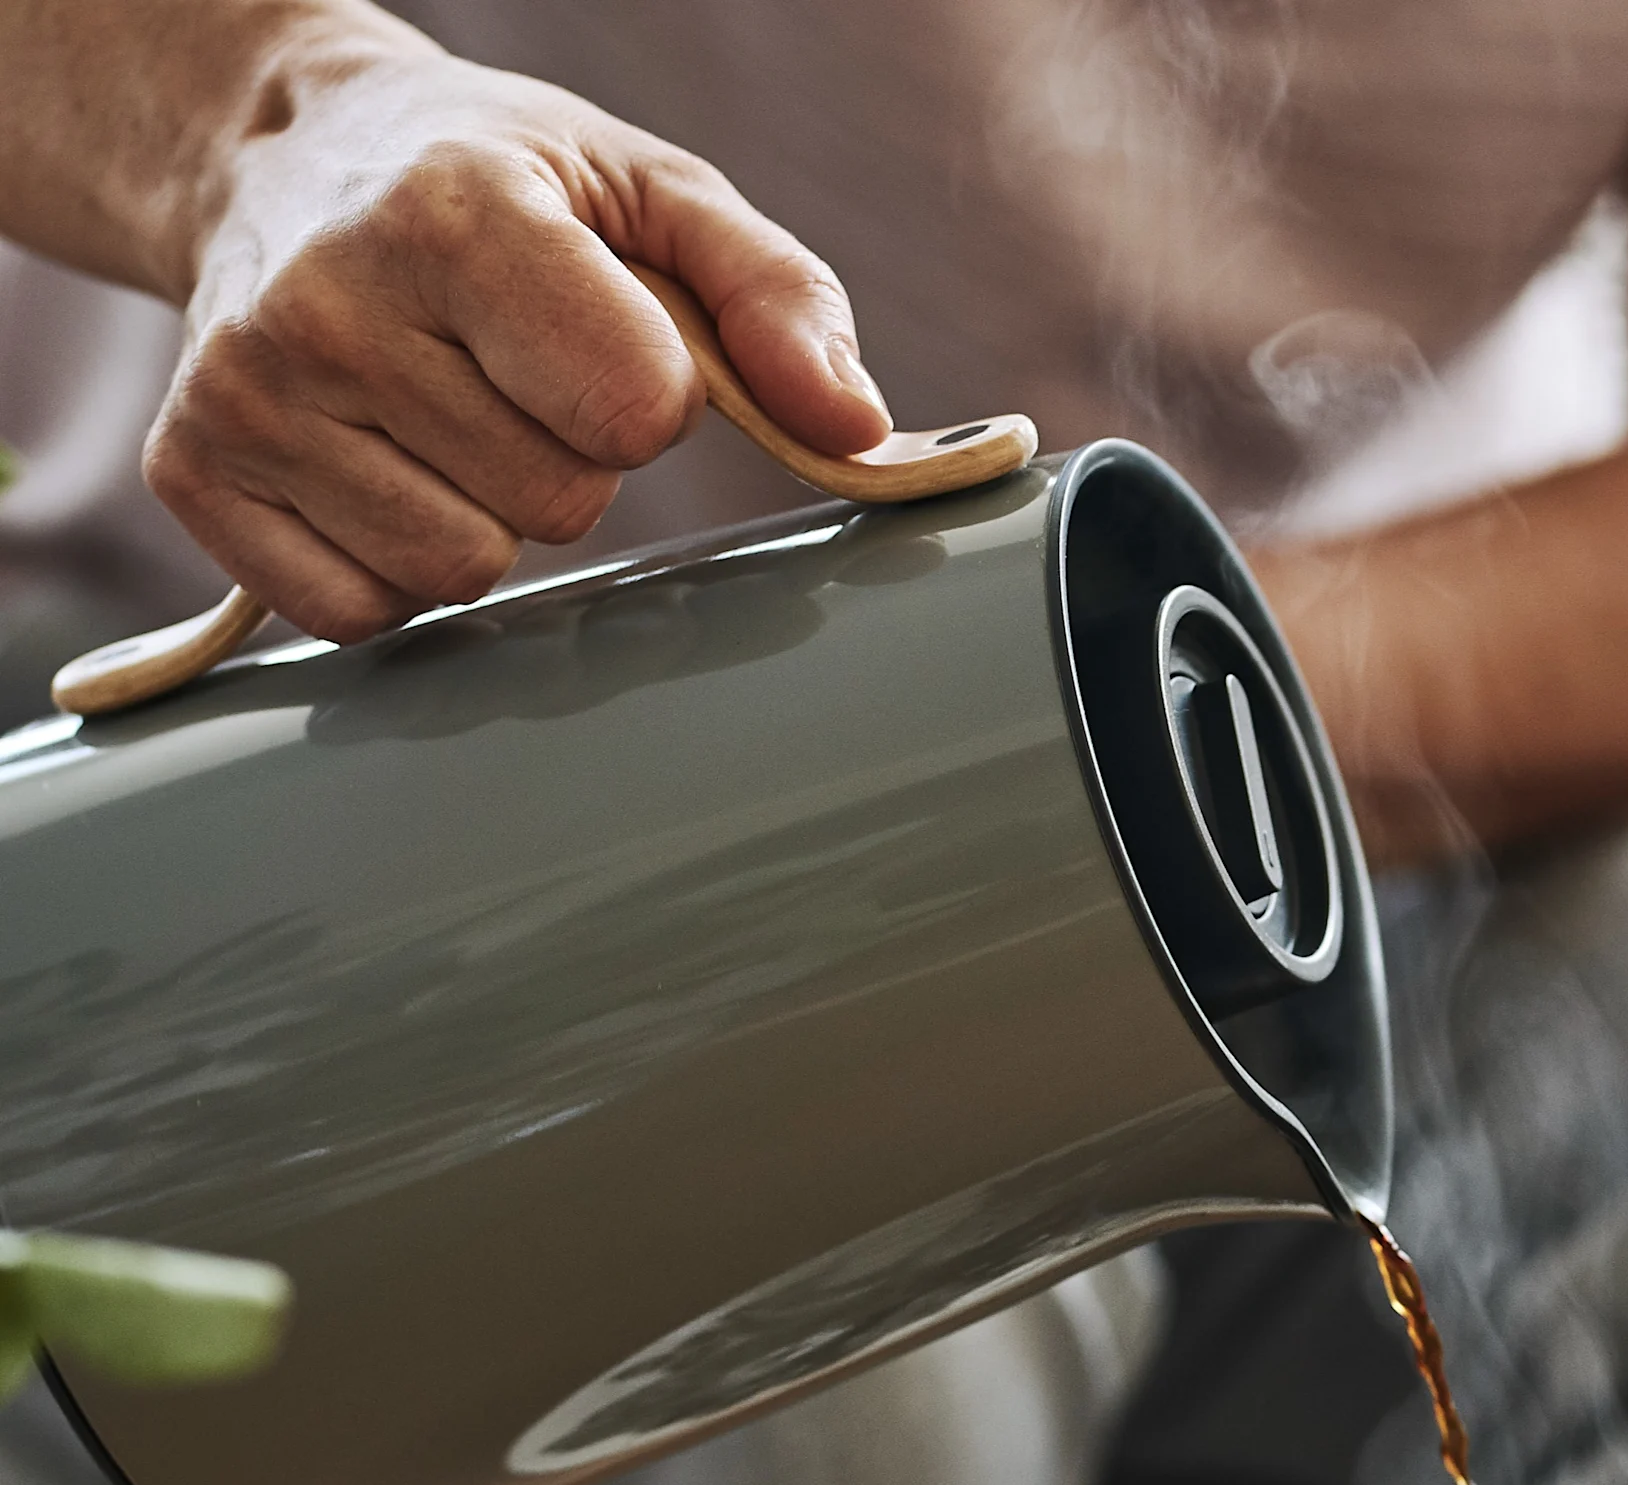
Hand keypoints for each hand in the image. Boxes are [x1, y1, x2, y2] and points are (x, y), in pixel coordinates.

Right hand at [143, 35, 891, 640]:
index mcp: (455, 212)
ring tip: (434, 414)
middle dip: (559, 456)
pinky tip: (369, 463)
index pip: (634, 412)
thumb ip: (777, 297)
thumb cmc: (492, 180)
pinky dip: (387, 562)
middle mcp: (330, 303)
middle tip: (499, 370)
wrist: (275, 153)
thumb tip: (859, 429)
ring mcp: (248, 396)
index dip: (645, 397)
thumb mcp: (649, 192)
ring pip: (459, 572)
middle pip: (555, 507)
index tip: (595, 333)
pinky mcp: (194, 474)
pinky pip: (361, 613)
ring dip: (478, 515)